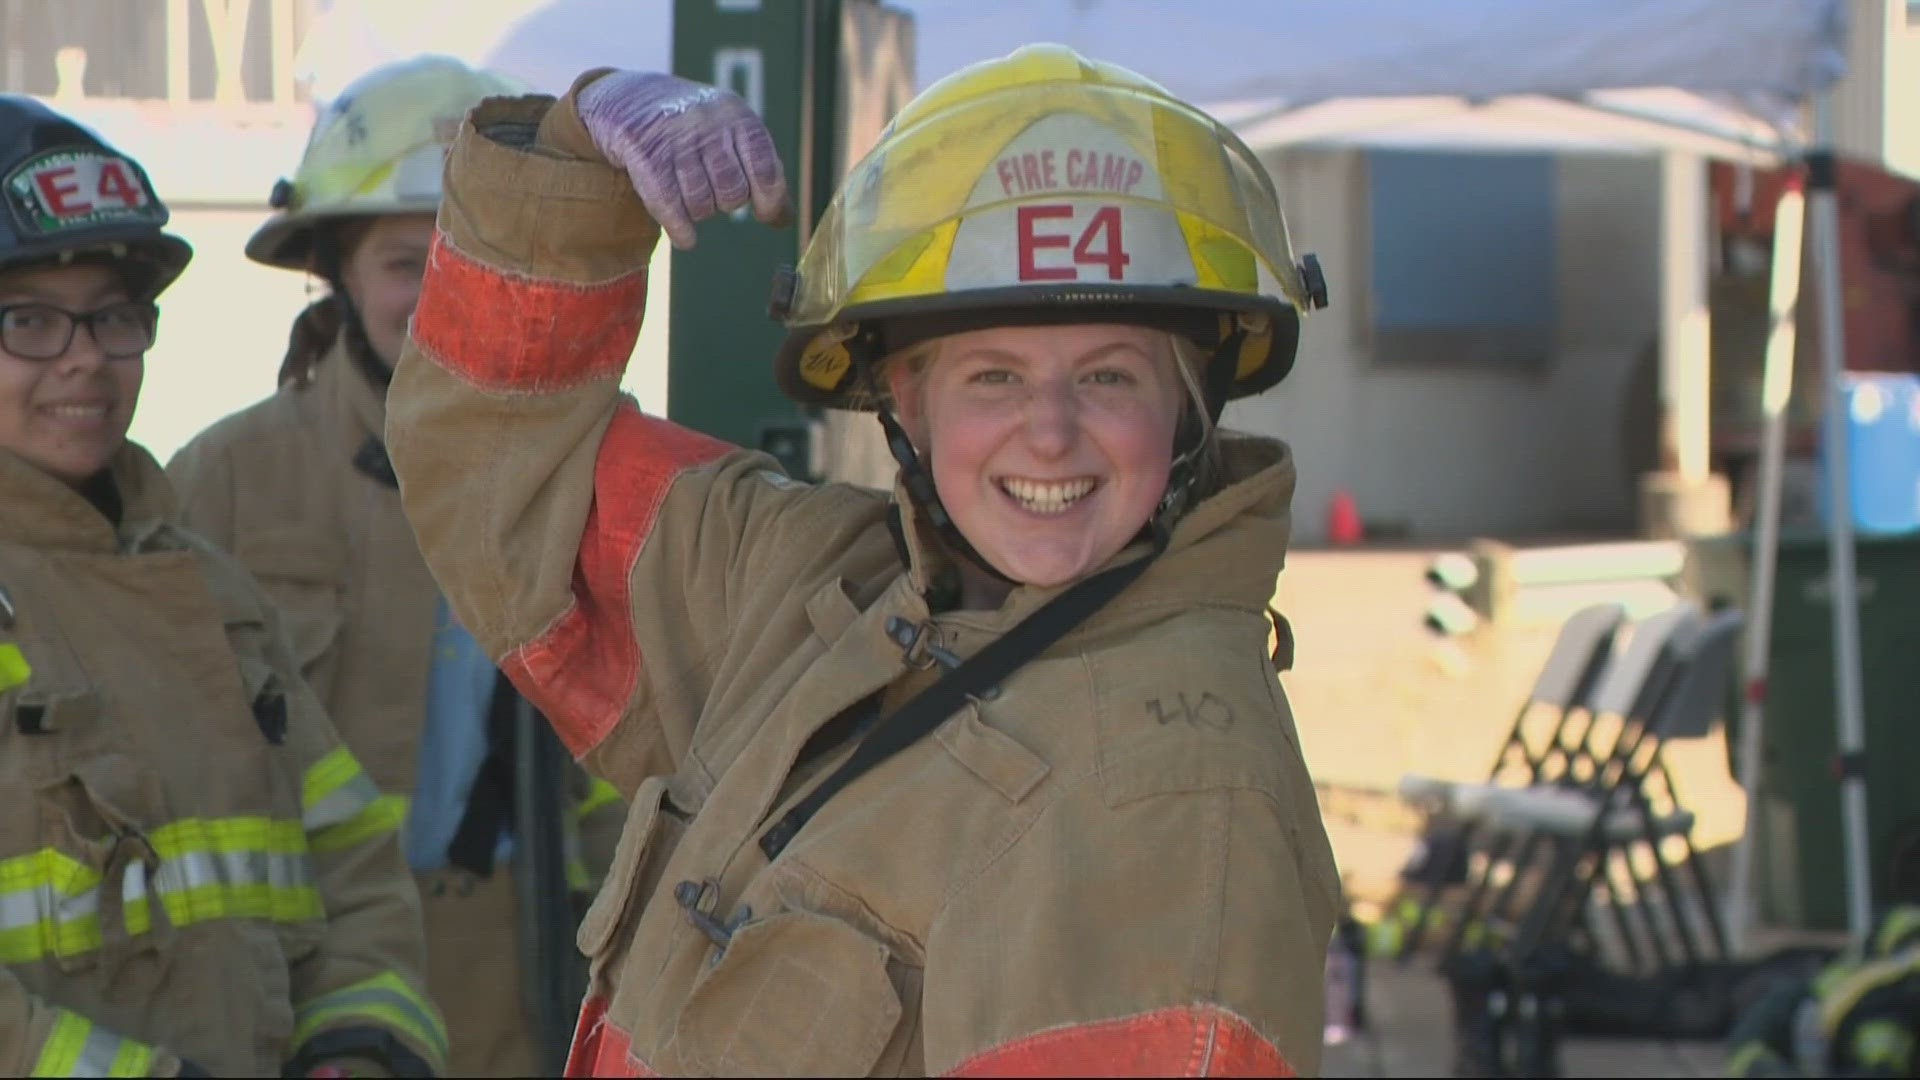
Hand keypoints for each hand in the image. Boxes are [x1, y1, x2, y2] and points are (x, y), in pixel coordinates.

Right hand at [576, 70, 791, 249]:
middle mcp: (708, 123)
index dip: (770, 201)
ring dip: (699, 212)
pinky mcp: (644, 152)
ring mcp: (674, 137)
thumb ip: (761, 173)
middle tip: (714, 192)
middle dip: (727, 202)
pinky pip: (668, 204)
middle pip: (732, 192)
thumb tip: (785, 220)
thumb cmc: (694, 128)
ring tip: (692, 198)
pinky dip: (680, 228)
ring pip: (700, 202)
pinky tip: (686, 238)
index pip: (765, 169)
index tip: (766, 214)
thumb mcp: (733, 136)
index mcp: (738, 117)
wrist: (632, 99)